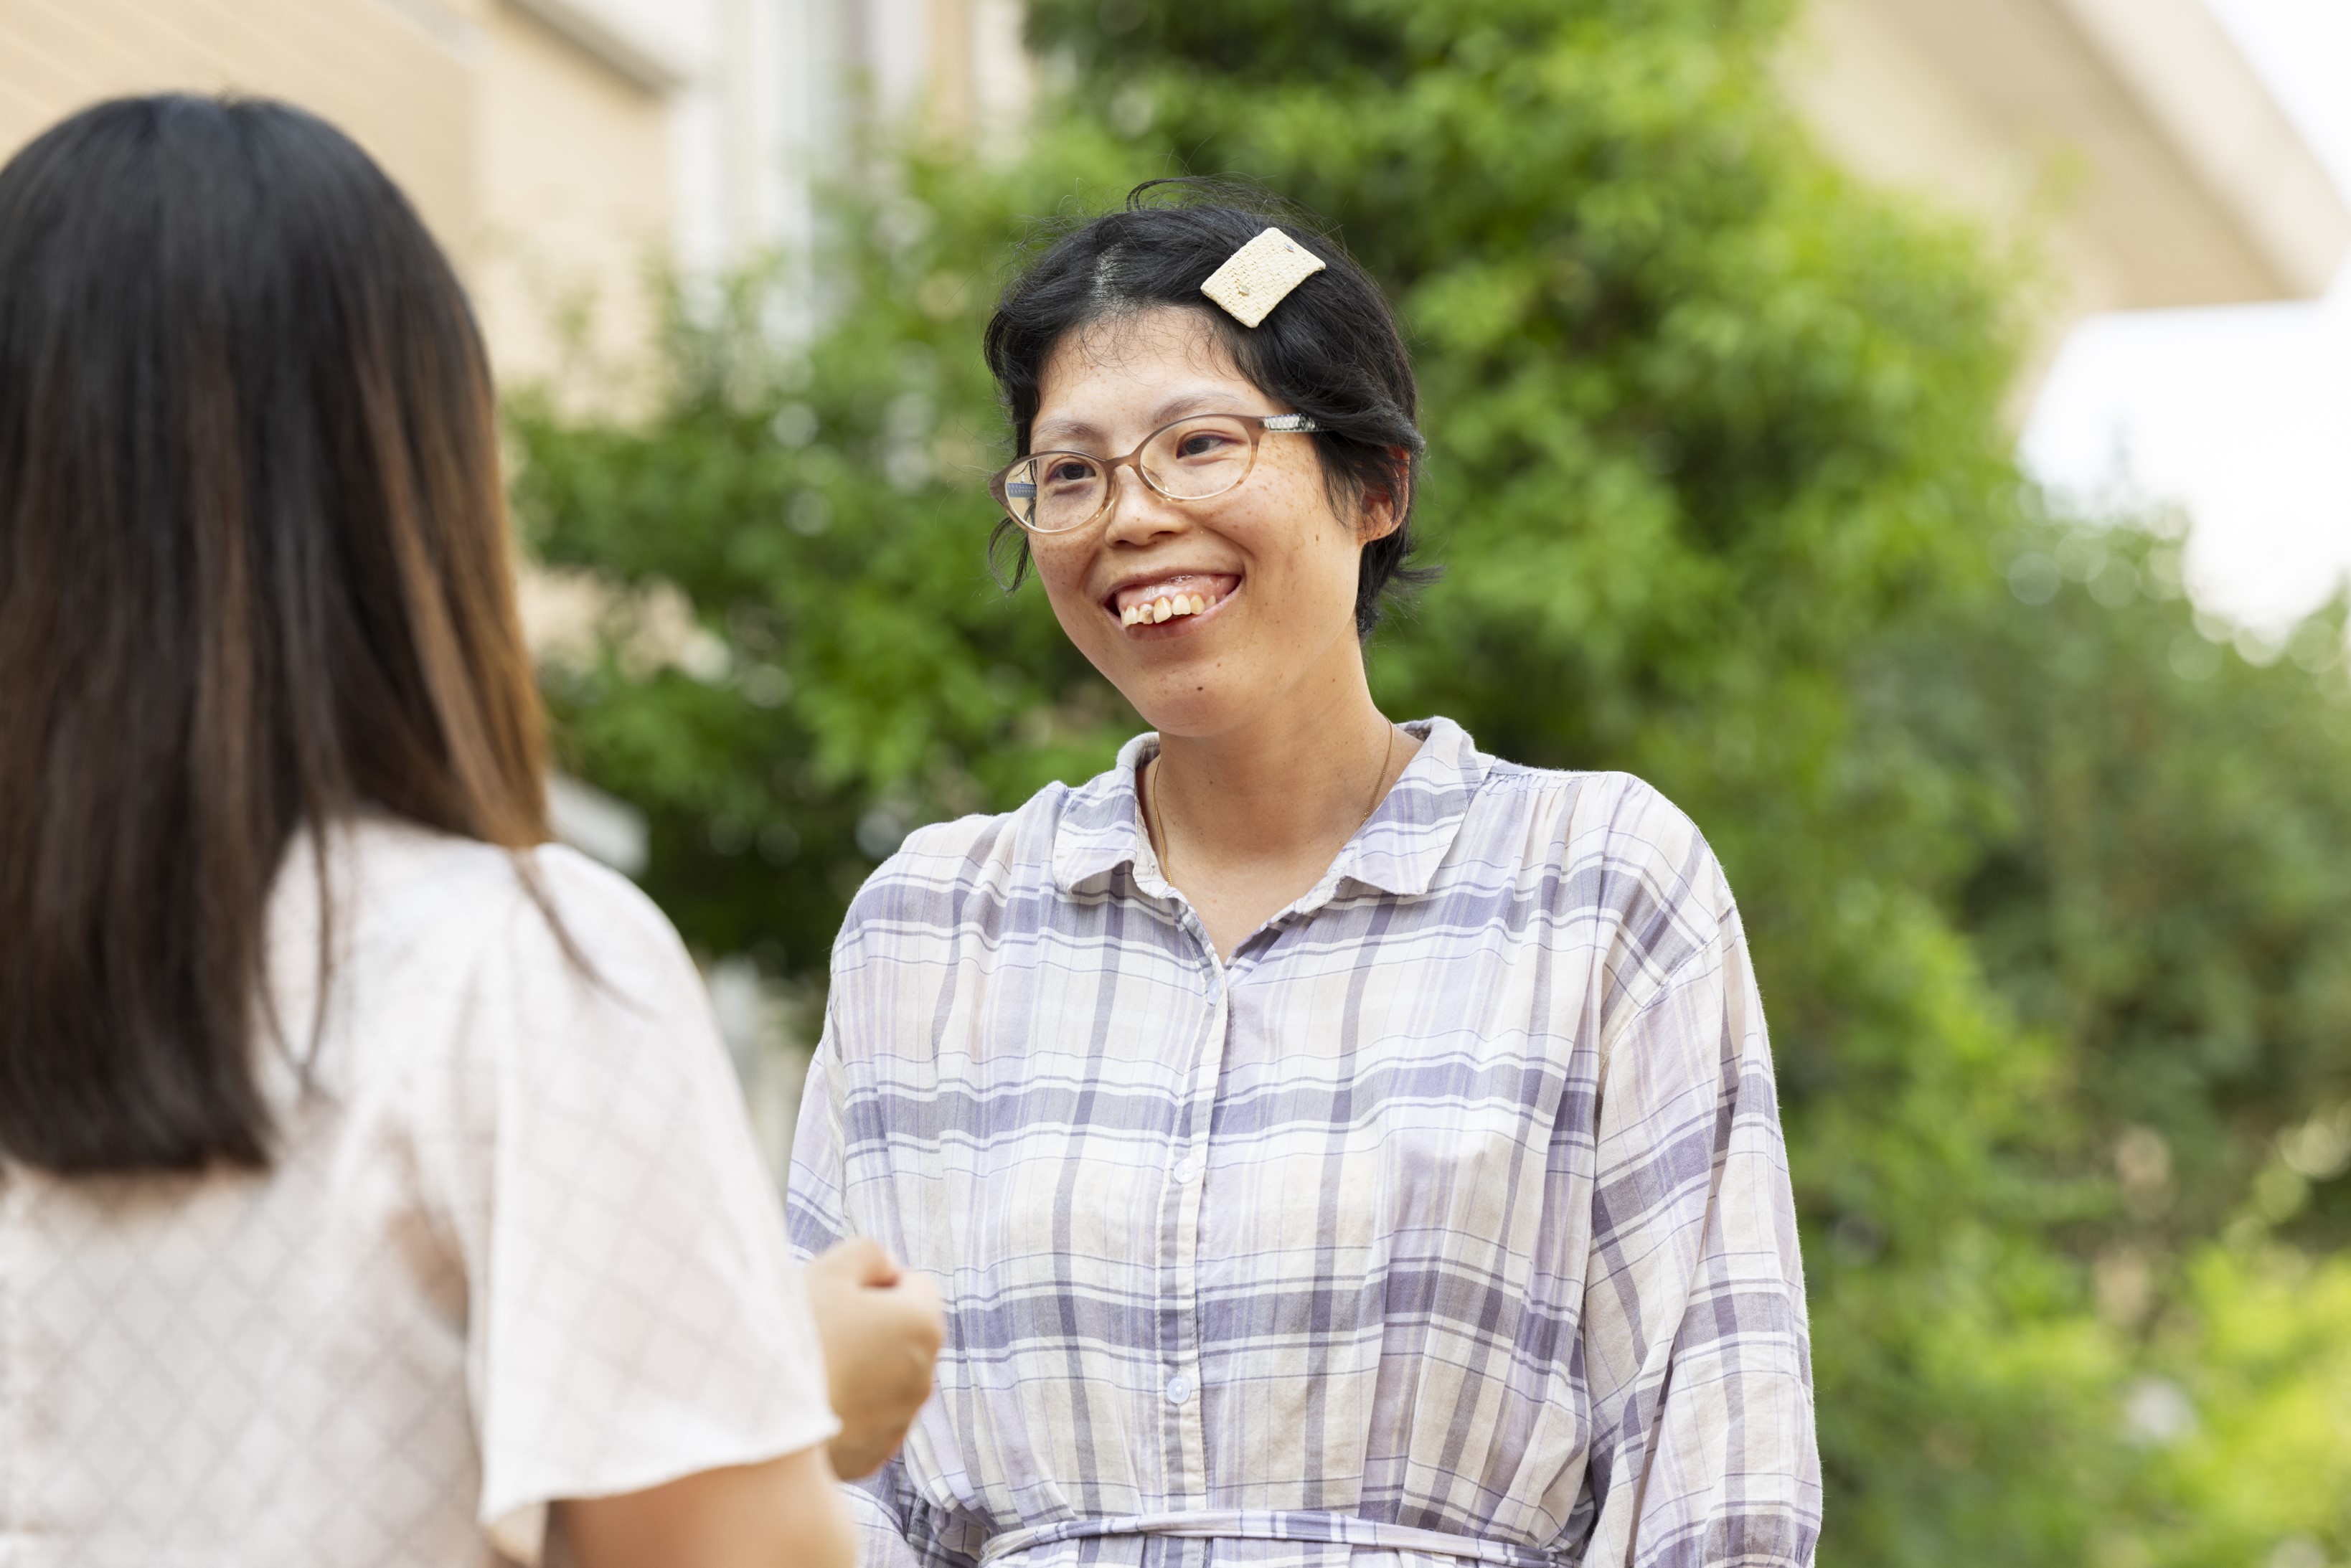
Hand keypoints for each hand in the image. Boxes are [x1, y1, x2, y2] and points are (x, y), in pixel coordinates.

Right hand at [803, 1237, 943, 1479]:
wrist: (759, 1427)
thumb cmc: (796, 1340)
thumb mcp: (830, 1272)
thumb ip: (869, 1254)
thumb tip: (887, 1267)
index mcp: (923, 1326)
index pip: (915, 1285)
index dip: (875, 1282)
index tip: (838, 1296)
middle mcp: (924, 1377)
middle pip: (901, 1335)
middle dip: (870, 1329)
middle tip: (819, 1331)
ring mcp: (898, 1423)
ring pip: (883, 1380)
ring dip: (857, 1370)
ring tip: (810, 1373)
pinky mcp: (871, 1457)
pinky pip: (864, 1421)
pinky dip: (844, 1410)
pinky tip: (809, 1406)